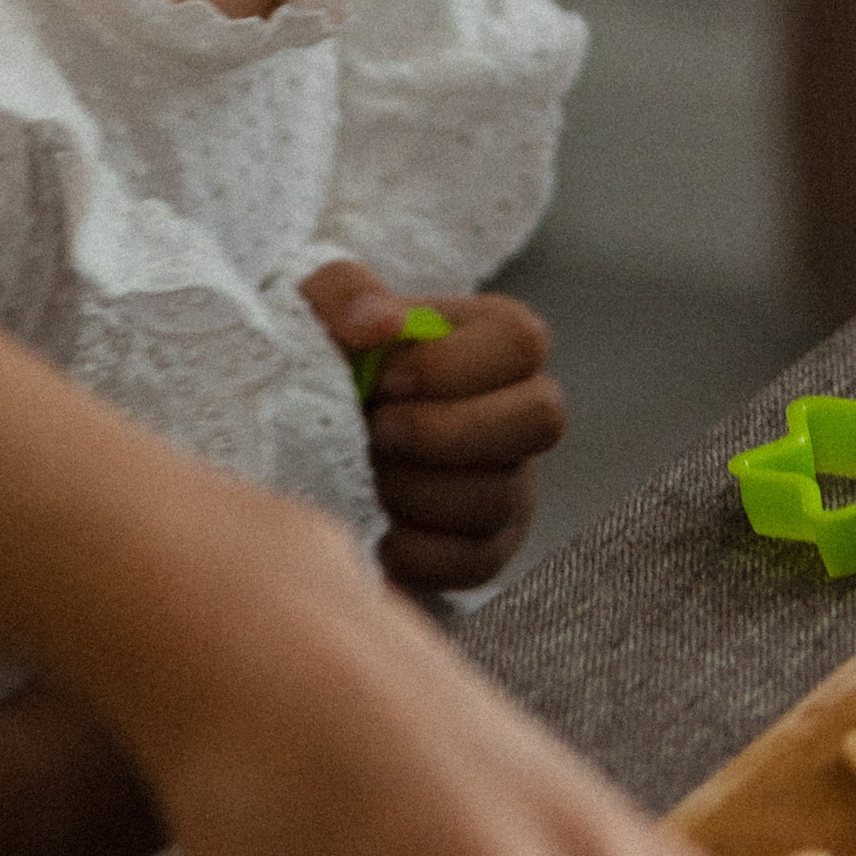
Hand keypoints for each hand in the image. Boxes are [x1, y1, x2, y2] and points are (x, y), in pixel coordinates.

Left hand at [303, 263, 565, 589]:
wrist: (313, 427)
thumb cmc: (330, 354)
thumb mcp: (324, 305)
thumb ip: (347, 293)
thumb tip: (380, 324)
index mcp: (499, 337)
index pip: (522, 343)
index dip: (454, 367)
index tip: (385, 381)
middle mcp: (524, 408)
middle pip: (542, 420)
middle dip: (448, 432)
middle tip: (377, 433)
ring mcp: (514, 482)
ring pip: (501, 496)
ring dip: (420, 492)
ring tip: (365, 476)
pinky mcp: (489, 546)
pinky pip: (479, 562)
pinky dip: (420, 553)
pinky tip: (375, 528)